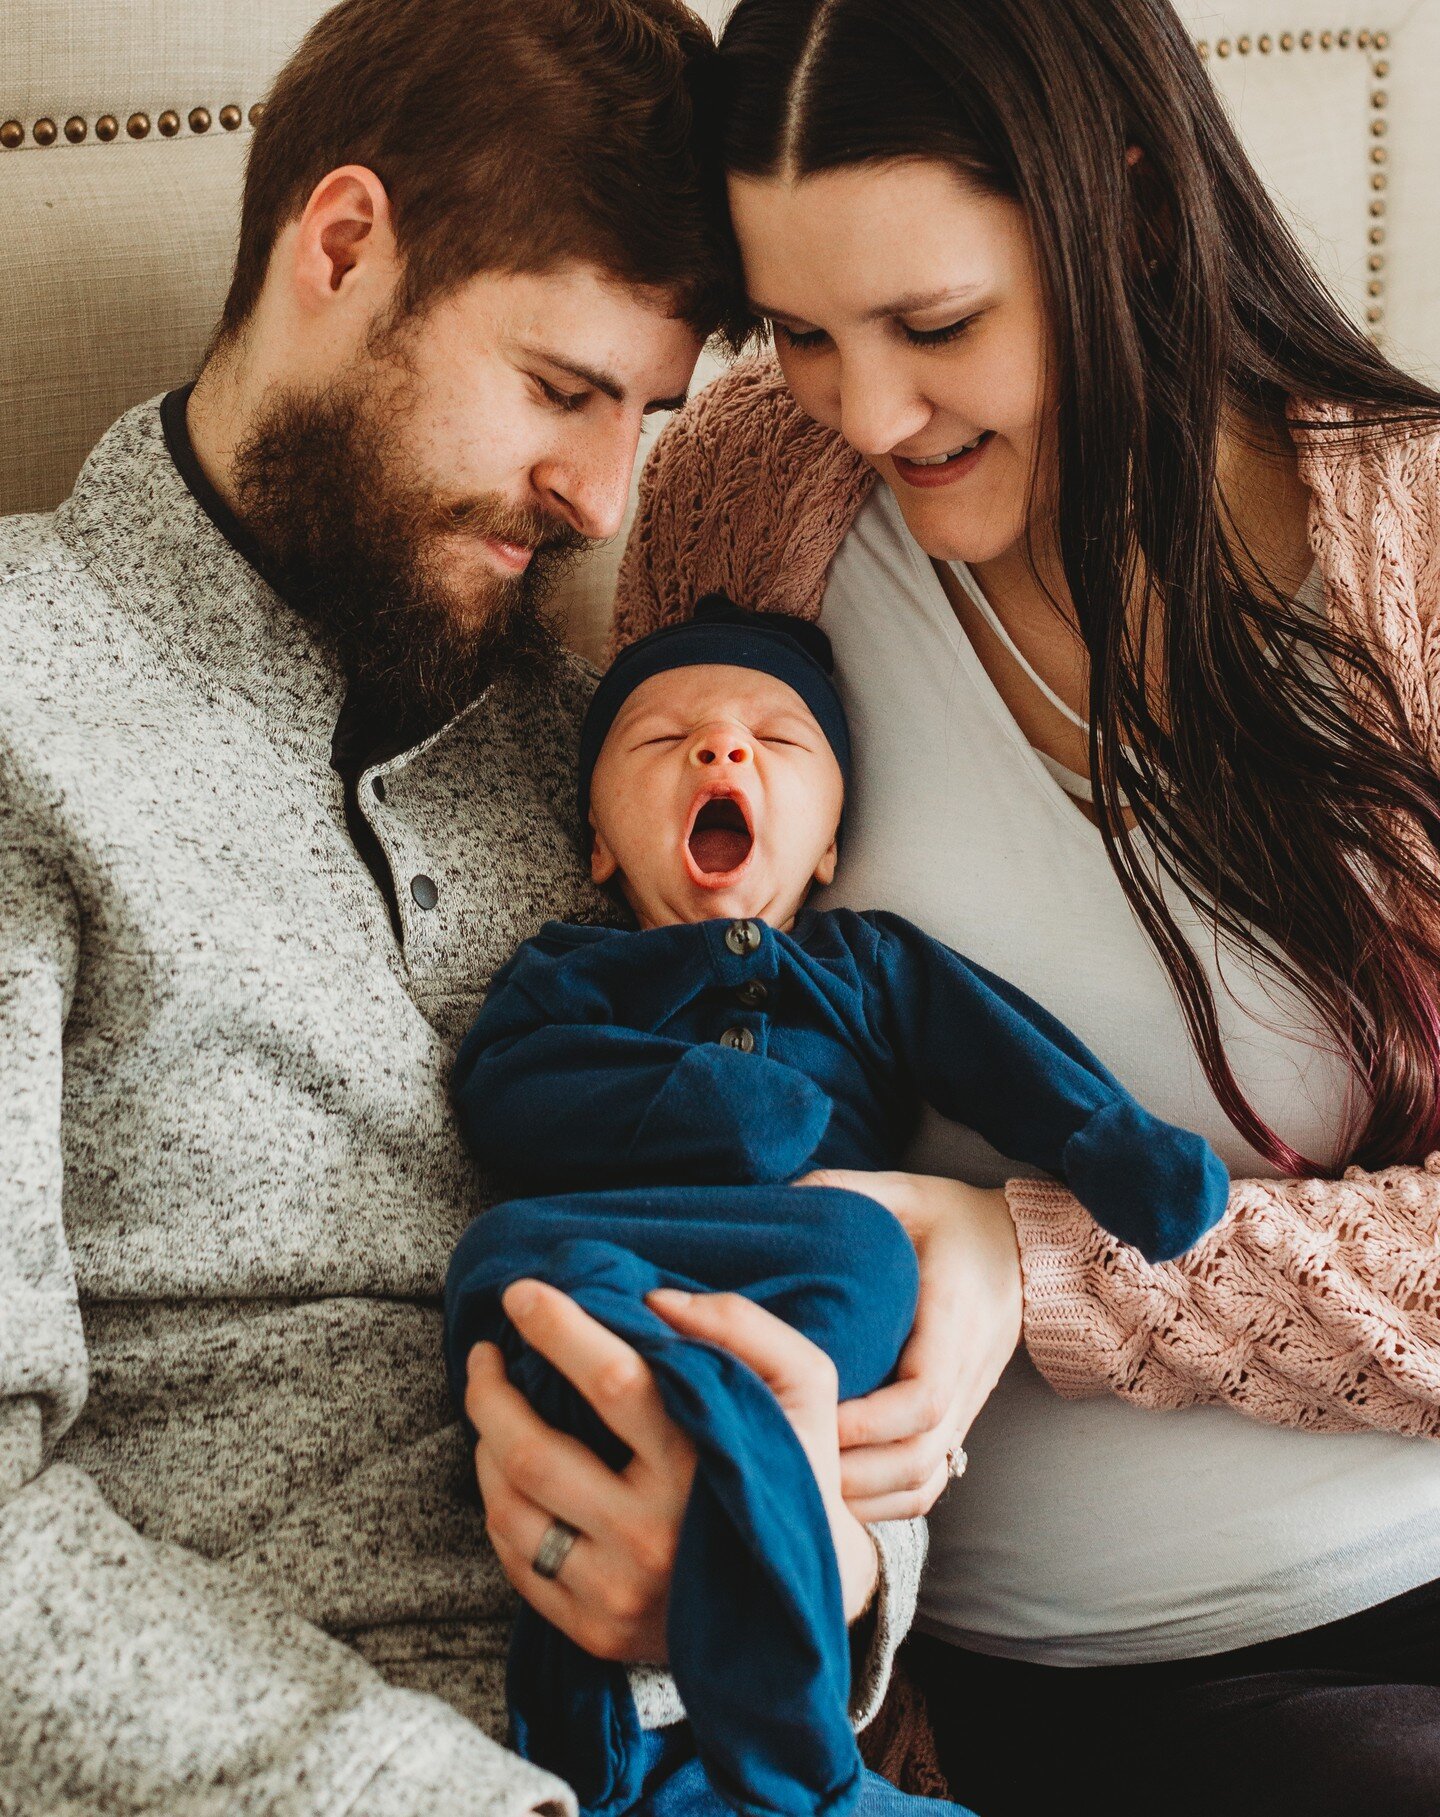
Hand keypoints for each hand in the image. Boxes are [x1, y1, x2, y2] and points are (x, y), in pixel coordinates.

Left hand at [465, 1279, 878, 1663]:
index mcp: (701, 1466)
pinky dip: (500, 1506)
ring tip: (496, 1410)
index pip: (611, 1381)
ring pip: (510, 1508)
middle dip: (491, 1392)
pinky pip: (516, 1561)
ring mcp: (618, 1591)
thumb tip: (653, 1300)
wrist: (804, 1598)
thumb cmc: (795, 1468)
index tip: (521, 1294)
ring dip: (486, 1446)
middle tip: (485, 1353)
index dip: (557, 1328)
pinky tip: (512, 1474)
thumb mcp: (803, 1384)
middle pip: (533, 1452)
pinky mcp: (595, 1630)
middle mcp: (653, 1535)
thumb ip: (740, 1325)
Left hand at [798, 1169, 1021, 1522]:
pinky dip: (887, 1502)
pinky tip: (839, 1495)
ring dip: (866, 1495)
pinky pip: (930, 1482)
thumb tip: (774, 1202)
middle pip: (919, 1454)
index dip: (869, 1420)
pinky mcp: (957, 1421)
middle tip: (789, 1459)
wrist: (1023, 1247)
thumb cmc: (950, 1219)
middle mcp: (967, 1372)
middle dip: (854, 1471)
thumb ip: (841, 1191)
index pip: (924, 1393)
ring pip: (925, 1479)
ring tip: (805, 1487)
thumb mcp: (901, 1192)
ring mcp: (966, 1404)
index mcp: (953, 1318)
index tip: (818, 1415)